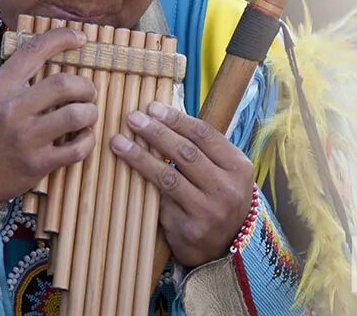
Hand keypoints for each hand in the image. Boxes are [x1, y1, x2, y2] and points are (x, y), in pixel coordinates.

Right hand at [0, 27, 97, 206]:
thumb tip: (51, 55)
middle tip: (88, 92)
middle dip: (85, 86)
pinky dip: (87, 141)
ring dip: (90, 112)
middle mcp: (12, 110)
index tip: (79, 38)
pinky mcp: (37, 165)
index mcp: (0, 87)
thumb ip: (14, 77)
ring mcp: (25, 139)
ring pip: (75, 116)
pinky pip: (76, 150)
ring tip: (88, 114)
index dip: (61, 38)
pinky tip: (84, 138)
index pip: (33, 51)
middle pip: (63, 85)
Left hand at [110, 100, 253, 267]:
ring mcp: (208, 212)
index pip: (204, 134)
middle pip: (186, 152)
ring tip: (118, 141)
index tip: (151, 107)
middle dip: (155, 132)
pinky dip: (143, 183)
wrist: (229, 247)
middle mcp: (227, 189)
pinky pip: (160, 201)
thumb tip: (161, 114)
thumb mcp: (224, 170)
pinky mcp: (189, 230)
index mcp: (238, 167)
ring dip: (139, 156)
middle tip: (132, 118)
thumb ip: (201, 146)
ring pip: (168, 177)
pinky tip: (125, 171)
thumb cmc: (219, 197)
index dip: (176, 119)